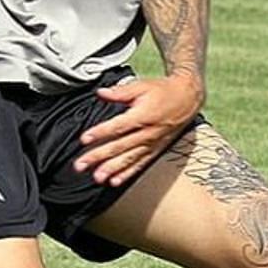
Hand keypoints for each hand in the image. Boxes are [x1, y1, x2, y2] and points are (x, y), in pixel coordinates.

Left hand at [74, 74, 204, 187]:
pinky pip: (140, 164)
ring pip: (129, 159)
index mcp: (142, 115)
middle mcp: (147, 133)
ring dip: (111, 169)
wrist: (188, 98)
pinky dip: (127, 173)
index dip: (100, 133)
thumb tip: (101, 93)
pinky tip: (114, 181)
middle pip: (119, 146)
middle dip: (98, 156)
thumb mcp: (142, 86)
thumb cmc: (164, 91)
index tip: (84, 139)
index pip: (117, 127)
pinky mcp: (155, 150)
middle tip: (80, 165)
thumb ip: (120, 92)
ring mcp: (152, 143)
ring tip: (97, 177)